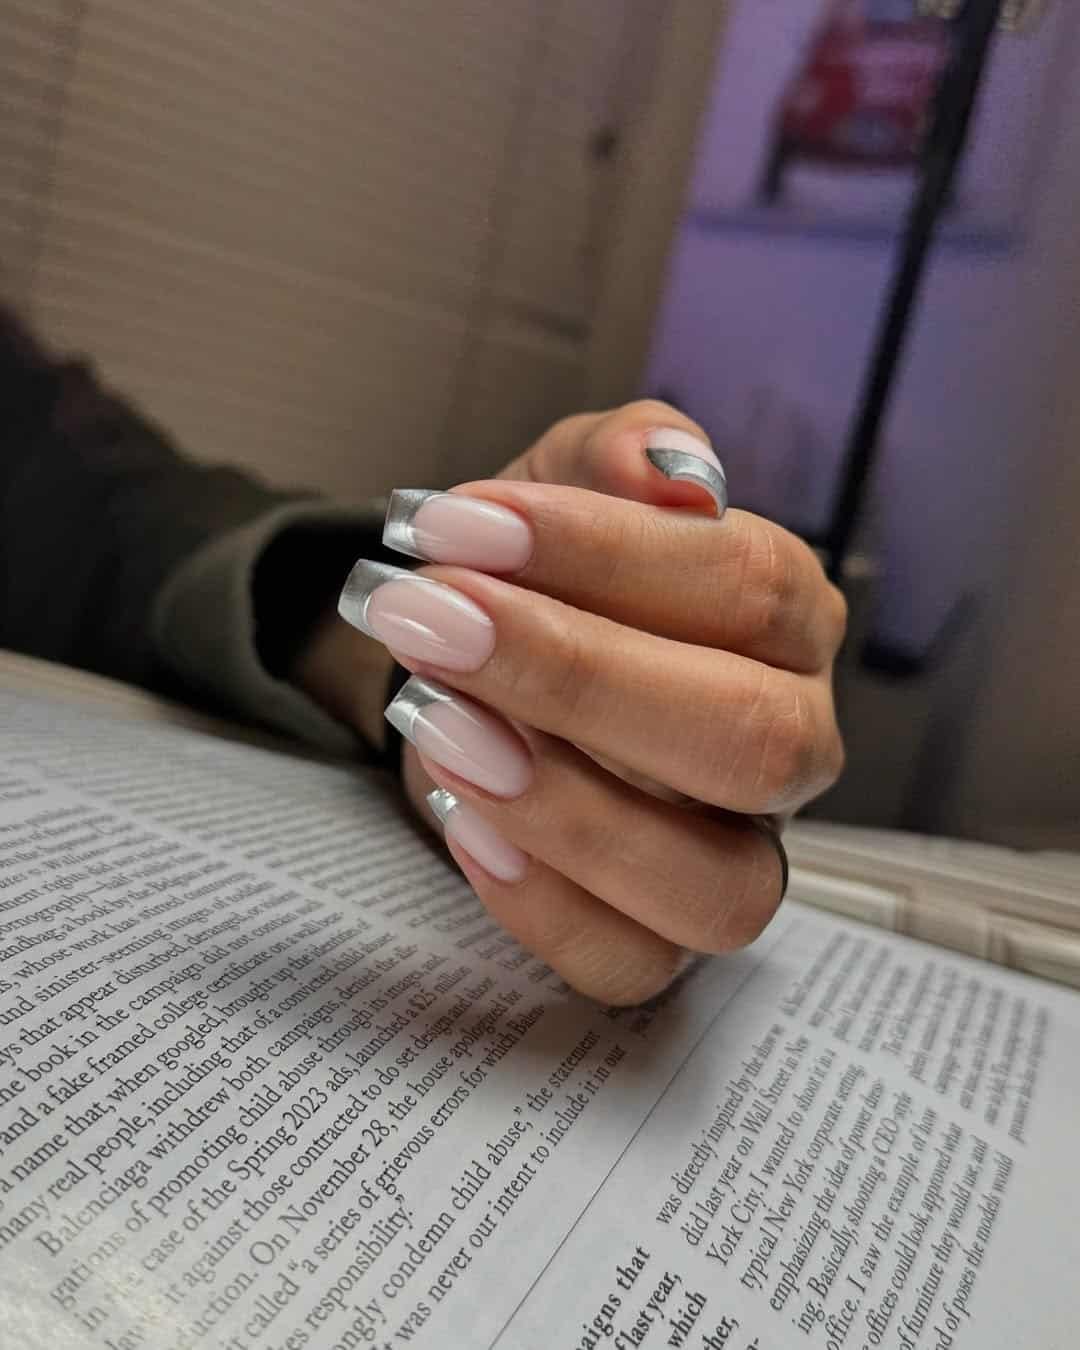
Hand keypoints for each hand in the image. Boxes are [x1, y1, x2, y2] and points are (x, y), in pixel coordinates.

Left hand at [302, 402, 845, 1003]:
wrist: (471, 657)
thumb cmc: (536, 571)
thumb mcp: (560, 480)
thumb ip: (612, 456)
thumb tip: (673, 473)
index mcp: (785, 619)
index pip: (744, 585)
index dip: (603, 553)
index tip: (457, 525)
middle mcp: (786, 744)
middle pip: (753, 741)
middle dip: (580, 677)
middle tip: (433, 618)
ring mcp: (733, 853)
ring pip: (721, 889)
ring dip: (569, 810)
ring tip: (438, 726)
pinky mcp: (657, 934)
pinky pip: (632, 964)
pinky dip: (541, 906)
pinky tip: (461, 822)